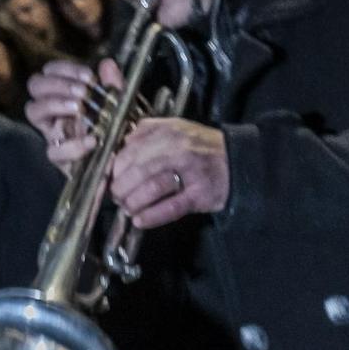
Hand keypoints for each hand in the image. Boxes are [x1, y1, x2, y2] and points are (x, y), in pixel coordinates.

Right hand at [25, 58, 125, 173]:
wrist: (127, 166)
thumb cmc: (120, 131)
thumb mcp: (122, 107)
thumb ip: (115, 87)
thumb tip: (106, 64)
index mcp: (67, 94)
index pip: (50, 71)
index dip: (63, 69)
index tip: (89, 76)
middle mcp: (55, 111)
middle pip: (35, 85)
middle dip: (57, 83)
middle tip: (82, 92)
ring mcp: (53, 133)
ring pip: (33, 111)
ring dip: (55, 104)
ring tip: (80, 108)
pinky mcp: (60, 158)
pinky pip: (54, 150)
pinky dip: (74, 145)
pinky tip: (92, 140)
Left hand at [109, 119, 228, 229]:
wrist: (239, 162)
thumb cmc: (203, 147)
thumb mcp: (176, 129)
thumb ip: (148, 132)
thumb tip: (122, 145)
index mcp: (169, 131)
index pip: (130, 150)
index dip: (115, 169)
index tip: (109, 179)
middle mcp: (179, 148)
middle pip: (138, 170)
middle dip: (121, 188)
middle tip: (117, 197)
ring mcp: (192, 171)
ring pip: (152, 188)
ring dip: (134, 202)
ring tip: (128, 209)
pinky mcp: (201, 194)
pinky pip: (171, 207)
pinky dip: (151, 216)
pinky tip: (140, 221)